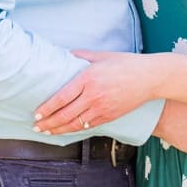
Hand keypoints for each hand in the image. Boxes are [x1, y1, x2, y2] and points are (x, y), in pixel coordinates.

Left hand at [34, 50, 153, 134]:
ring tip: (48, 131)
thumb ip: (82, 56)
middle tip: (37, 127)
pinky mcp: (109, 116)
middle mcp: (93, 95)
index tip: (36, 113)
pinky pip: (88, 126)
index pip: (61, 97)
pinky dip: (75, 129)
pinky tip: (68, 129)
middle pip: (64, 114)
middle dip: (48, 123)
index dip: (46, 108)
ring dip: (58, 129)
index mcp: (89, 78)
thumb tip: (64, 55)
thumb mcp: (103, 55)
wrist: (150, 77)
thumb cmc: (126, 63)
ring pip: (74, 124)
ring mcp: (102, 108)